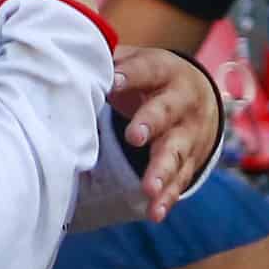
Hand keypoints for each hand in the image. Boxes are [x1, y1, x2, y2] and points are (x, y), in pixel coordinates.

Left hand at [107, 46, 223, 211]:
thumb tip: (68, 55)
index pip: (149, 70)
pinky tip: (155, 213)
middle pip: (167, 112)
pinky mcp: (190, 160)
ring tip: (149, 188)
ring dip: (162, 171)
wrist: (201, 95)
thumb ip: (112, 60)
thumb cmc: (152, 78)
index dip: (132, 75)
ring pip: (176, 152)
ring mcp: (189, 134)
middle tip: (134, 137)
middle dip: (151, 123)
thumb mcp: (139, 60)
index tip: (114, 82)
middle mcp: (182, 102)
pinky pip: (180, 181)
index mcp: (165, 72)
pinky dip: (168, 198)